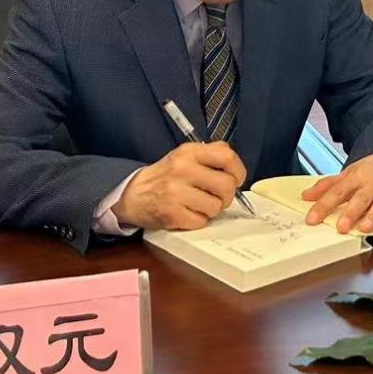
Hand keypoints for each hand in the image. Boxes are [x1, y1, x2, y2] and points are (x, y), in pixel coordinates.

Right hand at [112, 141, 245, 230]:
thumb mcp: (186, 155)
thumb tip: (236, 170)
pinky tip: (189, 213)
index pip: (227, 157)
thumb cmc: (167, 175)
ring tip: (201, 204)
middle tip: (219, 196)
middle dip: (228, 195)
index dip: (239, 170)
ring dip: (213, 209)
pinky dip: (199, 220)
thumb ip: (211, 155)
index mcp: (189, 152)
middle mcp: (183, 170)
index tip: (237, 179)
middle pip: (226, 185)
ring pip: (216, 206)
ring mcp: (176, 193)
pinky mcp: (172, 214)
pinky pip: (202, 221)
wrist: (133, 193)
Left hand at [300, 153, 372, 234]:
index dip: (324, 205)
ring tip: (365, 228)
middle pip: (361, 197)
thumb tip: (305, 196)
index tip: (312, 219)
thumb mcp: (349, 174)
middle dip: (351, 212)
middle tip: (341, 227)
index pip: (337, 191)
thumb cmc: (371, 172)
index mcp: (356, 176)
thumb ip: (328, 186)